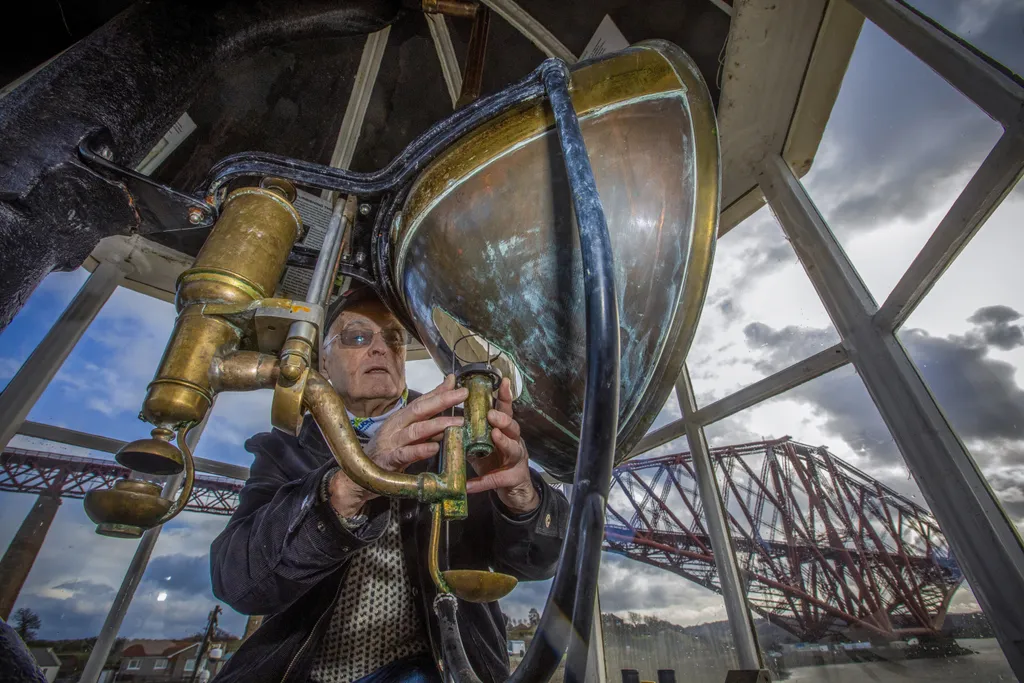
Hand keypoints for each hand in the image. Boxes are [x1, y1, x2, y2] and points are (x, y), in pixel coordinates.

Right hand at [328, 375, 466, 517]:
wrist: (359, 475)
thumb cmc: (388, 450)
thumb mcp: (409, 431)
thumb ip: (428, 415)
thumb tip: (447, 395)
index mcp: (401, 418)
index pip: (422, 401)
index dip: (440, 392)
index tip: (459, 385)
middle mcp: (396, 426)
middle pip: (419, 410)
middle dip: (442, 401)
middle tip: (462, 395)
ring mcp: (392, 443)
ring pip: (415, 430)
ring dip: (437, 425)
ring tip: (457, 423)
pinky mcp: (389, 461)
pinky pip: (405, 454)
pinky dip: (420, 450)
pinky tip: (433, 448)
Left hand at [466, 377, 539, 514]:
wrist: (514, 492)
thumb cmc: (496, 463)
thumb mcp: (483, 445)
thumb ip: (472, 431)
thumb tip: (452, 416)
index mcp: (505, 431)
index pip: (506, 411)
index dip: (505, 397)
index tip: (504, 382)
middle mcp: (514, 442)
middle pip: (513, 427)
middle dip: (503, 419)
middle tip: (491, 414)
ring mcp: (516, 460)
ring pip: (513, 449)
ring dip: (503, 442)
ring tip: (493, 436)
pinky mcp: (513, 479)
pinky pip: (496, 479)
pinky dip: (482, 482)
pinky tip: (469, 484)